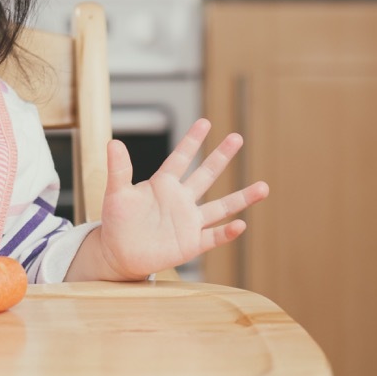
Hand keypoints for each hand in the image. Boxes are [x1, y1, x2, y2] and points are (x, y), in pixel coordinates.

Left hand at [96, 118, 268, 279]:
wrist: (119, 253)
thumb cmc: (118, 221)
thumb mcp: (116, 193)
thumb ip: (118, 169)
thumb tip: (113, 142)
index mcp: (164, 184)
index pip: (180, 158)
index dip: (192, 141)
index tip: (205, 122)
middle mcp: (181, 200)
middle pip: (205, 175)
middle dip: (220, 157)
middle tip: (237, 137)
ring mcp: (189, 221)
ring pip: (220, 207)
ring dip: (241, 198)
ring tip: (263, 187)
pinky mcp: (191, 243)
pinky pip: (213, 236)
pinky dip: (226, 232)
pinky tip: (240, 225)